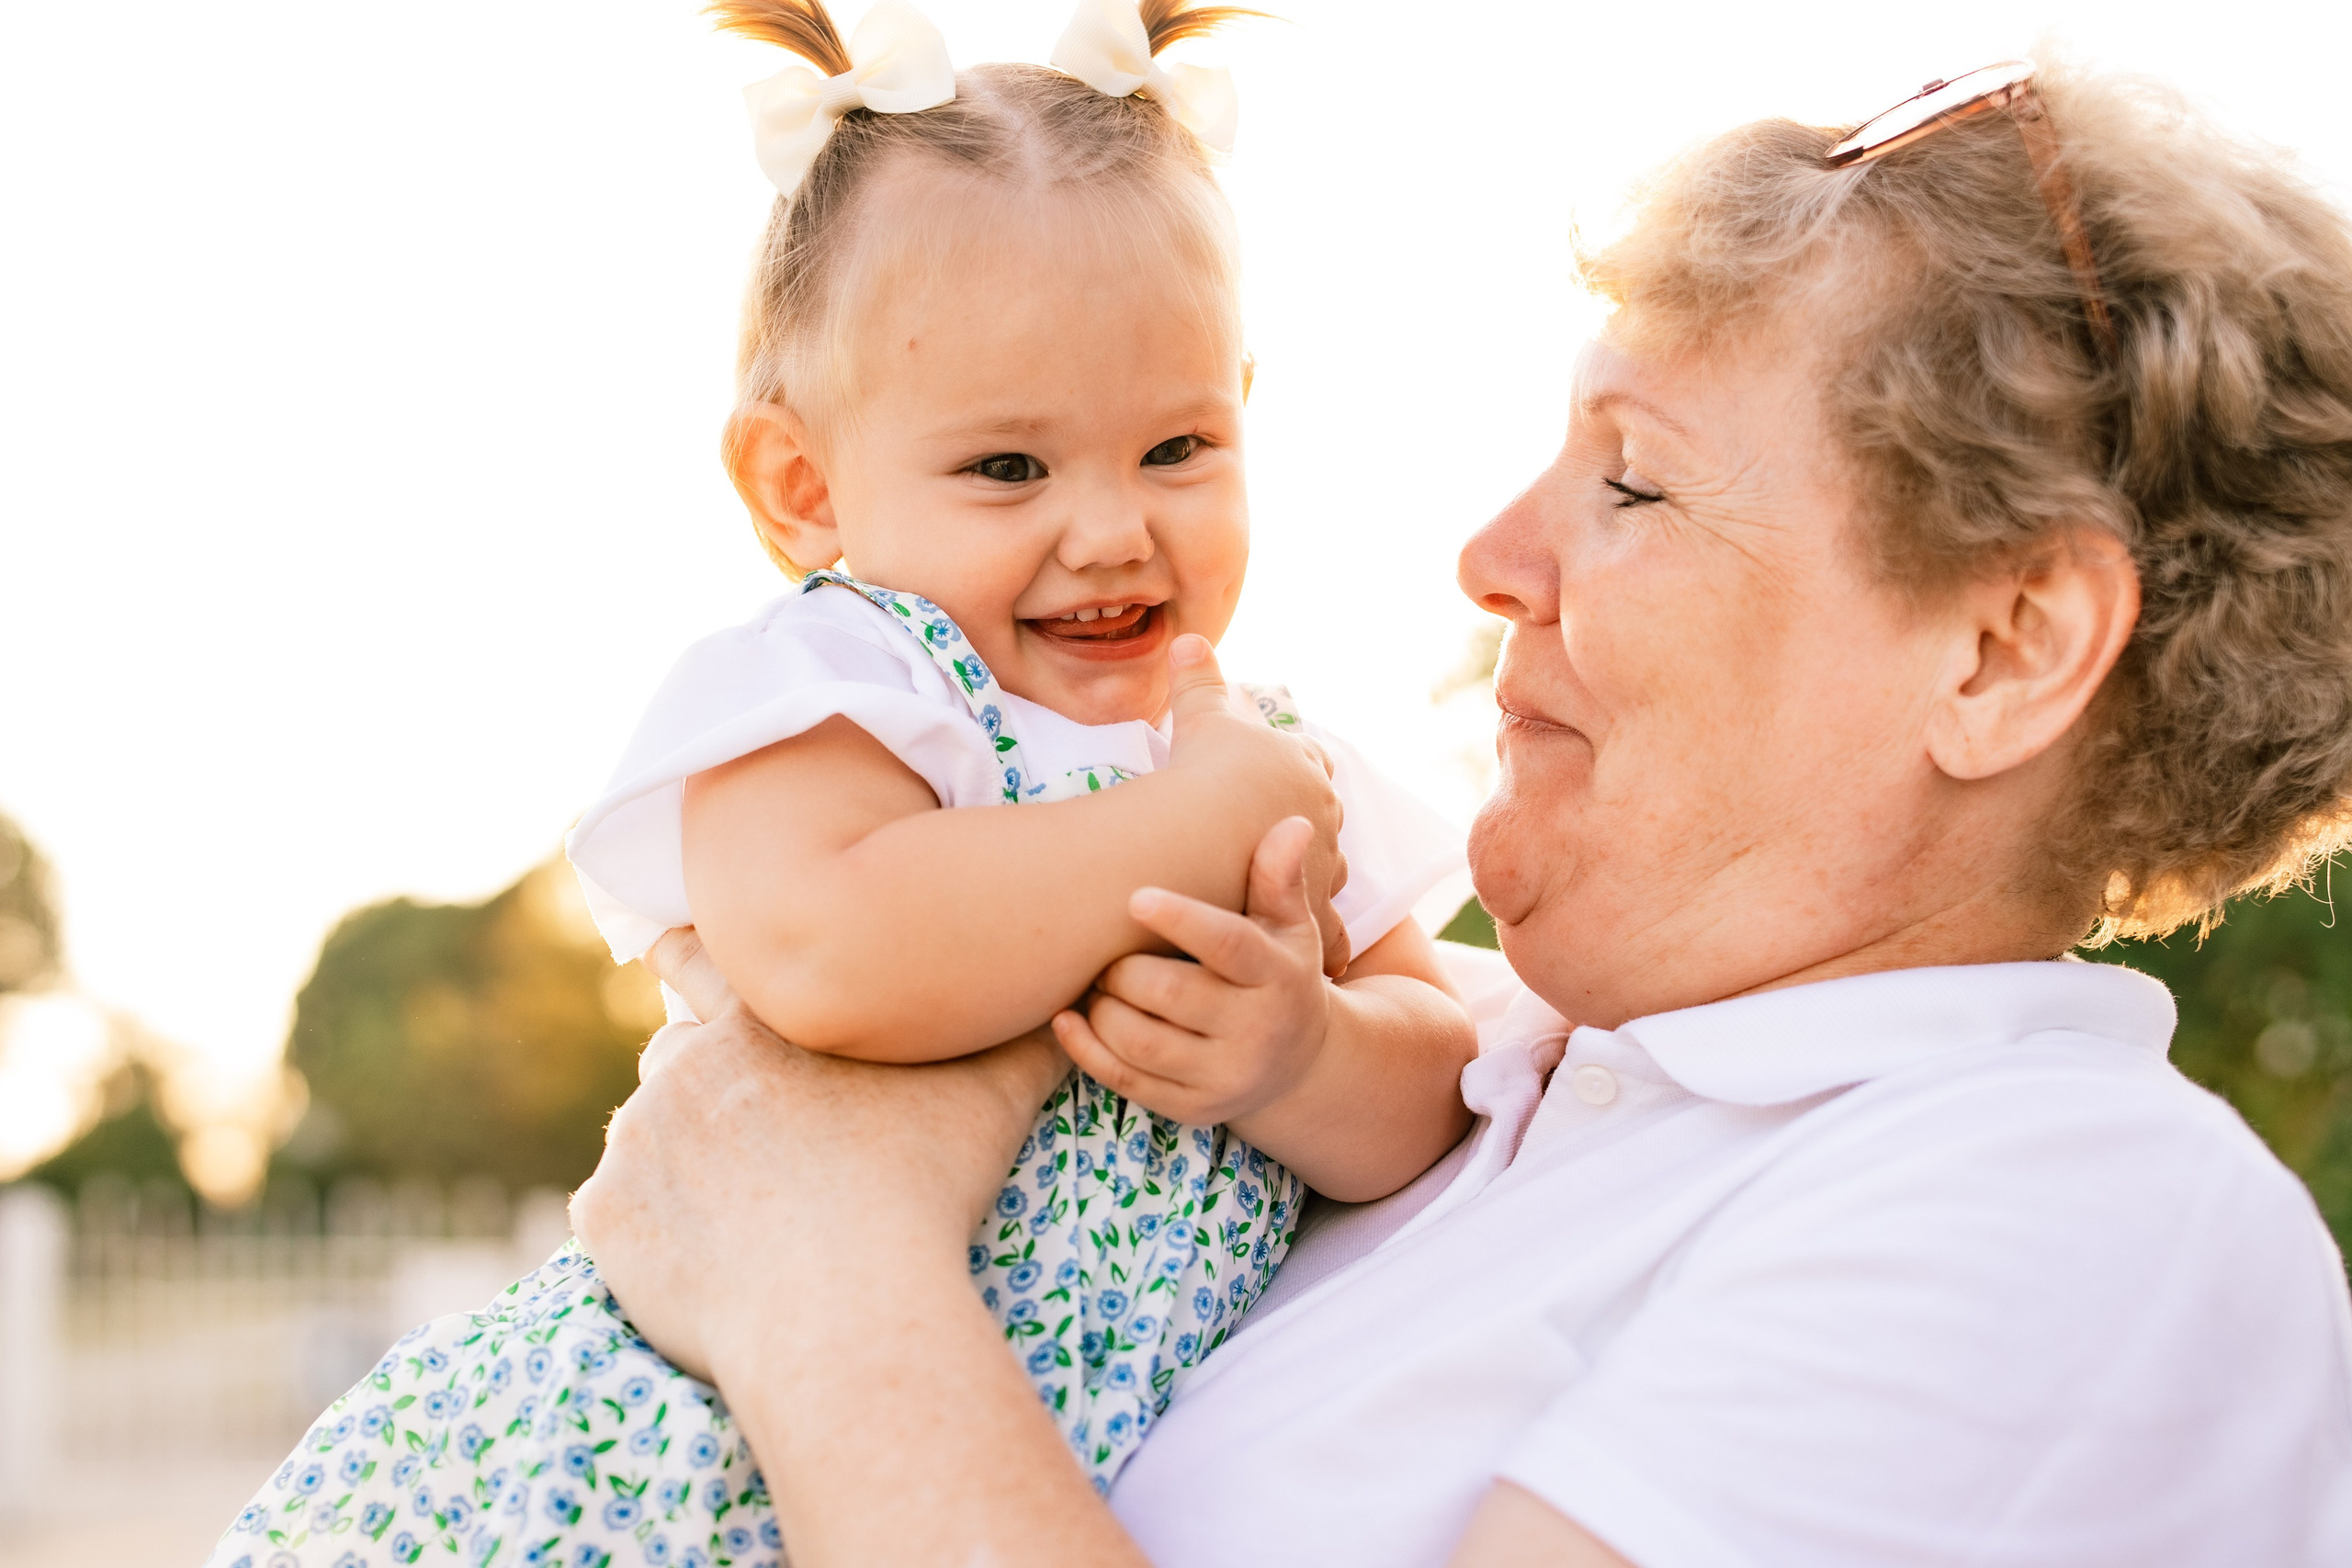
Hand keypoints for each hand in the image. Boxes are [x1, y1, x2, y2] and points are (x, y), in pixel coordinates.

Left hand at [572, 927, 1066, 1383]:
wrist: (846, 1306)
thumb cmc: (926, 1190)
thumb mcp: (996, 1093)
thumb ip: (1021, 1032)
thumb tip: (1068, 989)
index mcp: (761, 1022)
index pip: (701, 959)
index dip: (694, 960)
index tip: (681, 961)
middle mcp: (684, 1065)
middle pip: (670, 1050)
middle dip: (694, 1079)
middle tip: (733, 1124)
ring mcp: (636, 1140)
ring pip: (644, 1132)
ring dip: (674, 1154)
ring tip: (730, 1203)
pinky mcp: (607, 1216)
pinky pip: (617, 1216)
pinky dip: (650, 1232)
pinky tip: (702, 1262)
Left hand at [1052, 815, 1333, 1126]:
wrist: (1300, 1065)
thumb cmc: (1281, 973)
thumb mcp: (1292, 928)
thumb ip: (1279, 879)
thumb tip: (1292, 823)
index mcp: (1278, 976)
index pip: (1228, 946)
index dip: (1181, 920)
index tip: (1135, 896)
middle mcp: (1256, 1032)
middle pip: (1169, 994)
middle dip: (1124, 968)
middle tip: (1106, 950)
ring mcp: (1223, 1077)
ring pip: (1138, 1042)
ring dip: (1101, 1006)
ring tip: (1096, 983)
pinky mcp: (1191, 1108)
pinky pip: (1124, 1080)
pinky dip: (1085, 1048)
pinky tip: (1068, 1017)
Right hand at [1162, 635, 1351, 977]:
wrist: (1198, 837)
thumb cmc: (1200, 773)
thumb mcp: (1201, 718)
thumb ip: (1198, 680)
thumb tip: (1188, 637)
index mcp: (1303, 769)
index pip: (1309, 766)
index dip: (1293, 774)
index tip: (1276, 786)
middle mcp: (1322, 817)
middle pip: (1320, 823)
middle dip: (1304, 833)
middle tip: (1279, 846)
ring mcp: (1317, 868)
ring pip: (1323, 878)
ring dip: (1308, 887)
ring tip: (1288, 900)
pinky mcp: (1303, 915)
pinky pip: (1317, 934)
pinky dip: (1312, 943)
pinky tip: (1303, 955)